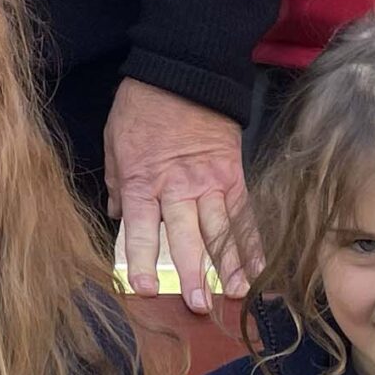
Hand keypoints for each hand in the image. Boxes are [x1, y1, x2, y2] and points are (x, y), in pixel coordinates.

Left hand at [104, 79, 250, 315]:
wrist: (183, 70)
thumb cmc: (141, 106)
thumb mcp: (114, 141)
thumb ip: (116, 181)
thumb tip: (115, 213)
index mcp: (141, 180)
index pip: (139, 229)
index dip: (141, 261)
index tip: (144, 289)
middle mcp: (176, 186)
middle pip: (184, 236)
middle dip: (190, 273)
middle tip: (196, 305)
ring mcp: (208, 181)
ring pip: (218, 229)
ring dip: (228, 264)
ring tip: (234, 293)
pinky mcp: (233, 174)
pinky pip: (244, 213)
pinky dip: (253, 241)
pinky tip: (259, 266)